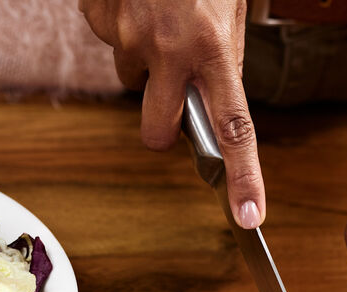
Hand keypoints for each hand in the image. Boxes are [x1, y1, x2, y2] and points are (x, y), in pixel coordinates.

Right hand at [80, 0, 264, 227]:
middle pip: (156, 131)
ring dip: (146, 60)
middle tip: (175, 95)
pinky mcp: (97, 17)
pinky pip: (110, 38)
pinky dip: (123, 25)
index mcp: (213, 49)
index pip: (233, 129)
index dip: (243, 177)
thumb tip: (214, 93)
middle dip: (163, 125)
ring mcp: (126, 36)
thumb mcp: (233, 8)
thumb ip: (224, 55)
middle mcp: (168, 50)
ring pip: (132, 76)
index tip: (249, 216)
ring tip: (160, 15)